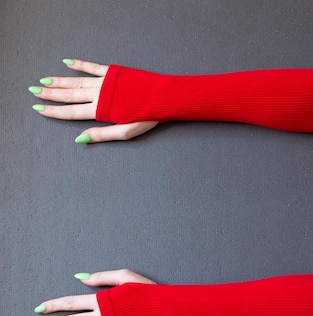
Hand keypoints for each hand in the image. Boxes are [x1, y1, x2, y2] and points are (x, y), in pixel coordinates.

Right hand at [31, 59, 157, 142]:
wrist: (164, 97)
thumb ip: (102, 135)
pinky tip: (67, 63)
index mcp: (100, 111)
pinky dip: (79, 65)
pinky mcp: (113, 72)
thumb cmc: (147, 117)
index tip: (38, 108)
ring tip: (44, 81)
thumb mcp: (125, 132)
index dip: (53, 111)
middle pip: (69, 95)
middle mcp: (99, 94)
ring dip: (59, 81)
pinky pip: (92, 67)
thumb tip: (79, 139)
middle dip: (50, 94)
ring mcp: (105, 82)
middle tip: (33, 91)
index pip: (71, 112)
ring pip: (76, 81)